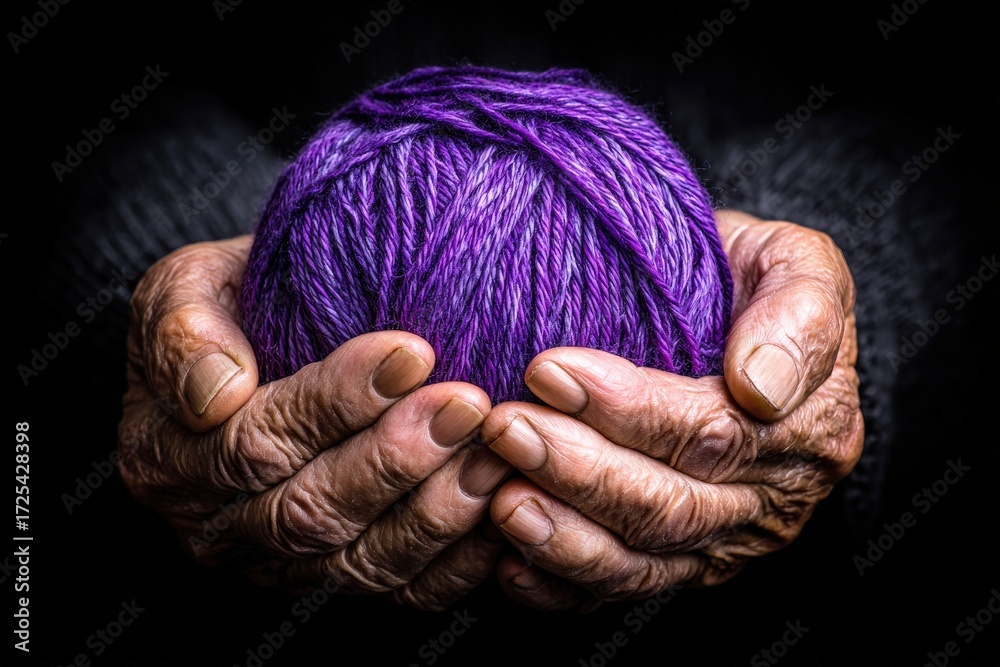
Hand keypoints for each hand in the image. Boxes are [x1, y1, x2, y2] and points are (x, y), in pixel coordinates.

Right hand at [117, 236, 511, 610]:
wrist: (268, 335)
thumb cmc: (233, 304)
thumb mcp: (185, 288)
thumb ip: (182, 329)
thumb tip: (215, 390)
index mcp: (168, 454)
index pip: (254, 442)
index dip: (334, 403)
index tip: (410, 352)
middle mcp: (218, 523)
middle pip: (309, 510)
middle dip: (394, 458)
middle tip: (465, 405)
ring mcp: (279, 561)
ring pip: (357, 561)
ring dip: (432, 511)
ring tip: (491, 454)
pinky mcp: (335, 579)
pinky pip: (396, 593)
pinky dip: (452, 563)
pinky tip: (495, 514)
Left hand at [483, 210, 863, 610]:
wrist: (735, 314)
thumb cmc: (752, 281)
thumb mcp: (797, 262)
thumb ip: (799, 313)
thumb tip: (761, 387)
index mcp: (806, 429)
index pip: (713, 433)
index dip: (630, 410)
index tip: (551, 370)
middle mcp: (768, 500)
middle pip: (669, 505)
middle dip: (579, 470)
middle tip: (506, 426)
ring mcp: (720, 540)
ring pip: (640, 559)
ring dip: (564, 535)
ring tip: (500, 498)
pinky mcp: (676, 563)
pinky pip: (620, 589)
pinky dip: (562, 586)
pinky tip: (511, 566)